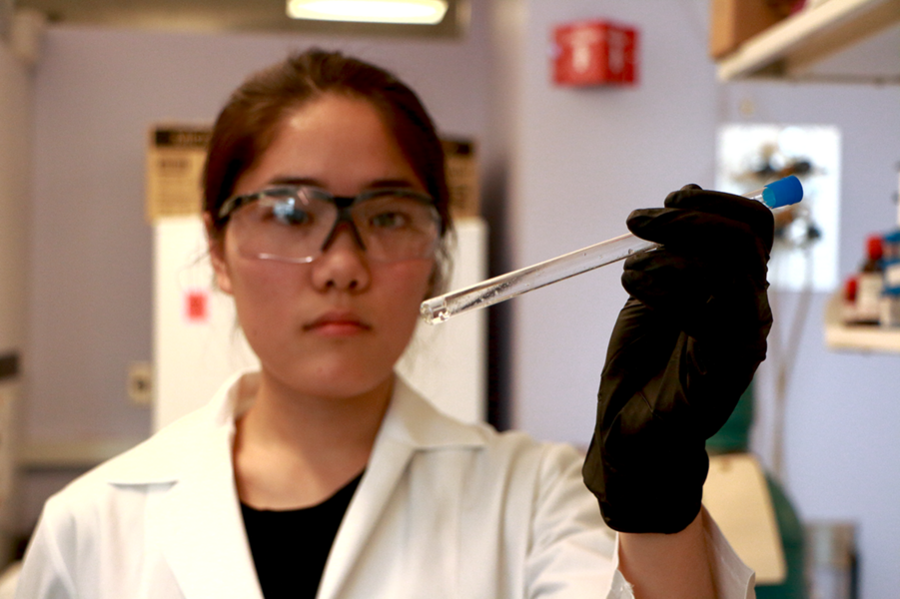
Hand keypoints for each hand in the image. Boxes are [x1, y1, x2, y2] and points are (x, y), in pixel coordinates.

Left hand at [582, 184, 773, 533]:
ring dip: (667, 256)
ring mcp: (743, 337)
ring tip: (629, 271)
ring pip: (726, 270)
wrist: (629, 425)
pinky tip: (634, 286)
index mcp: (736, 283)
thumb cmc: (642, 359)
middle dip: (685, 219)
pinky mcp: (727, 366)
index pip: (752, 225)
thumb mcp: (652, 289)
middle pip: (741, 240)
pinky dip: (665, 285)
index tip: (668, 198)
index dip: (713, 202)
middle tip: (636, 220)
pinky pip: (708, 308)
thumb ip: (674, 248)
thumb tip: (690, 192)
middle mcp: (749, 307)